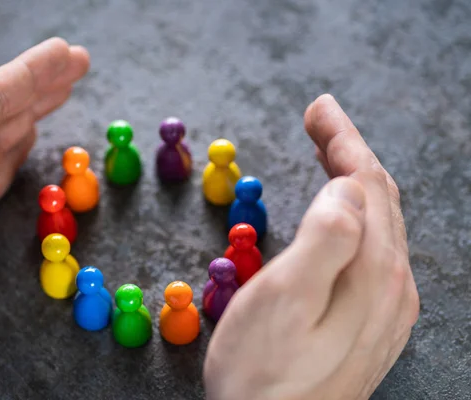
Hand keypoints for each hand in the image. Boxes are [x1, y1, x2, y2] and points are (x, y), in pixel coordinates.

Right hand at [203, 94, 419, 399]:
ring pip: (380, 222)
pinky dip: (358, 214)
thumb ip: (324, 238)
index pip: (364, 183)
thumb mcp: (282, 301)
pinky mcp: (372, 320)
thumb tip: (345, 189)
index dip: (342, 140)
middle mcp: (391, 285)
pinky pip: (376, 249)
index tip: (318, 108)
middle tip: (320, 118)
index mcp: (372, 272)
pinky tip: (343, 210)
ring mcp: (386, 305)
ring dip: (355, 179)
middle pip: (378, 197)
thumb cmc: (262, 376)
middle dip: (349, 150)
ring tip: (330, 152)